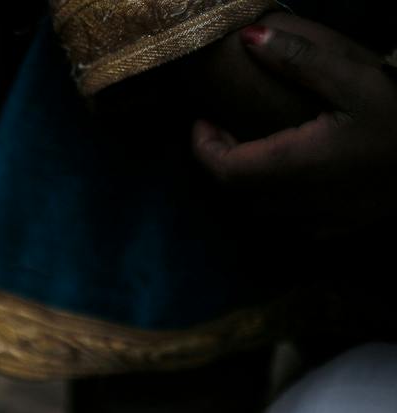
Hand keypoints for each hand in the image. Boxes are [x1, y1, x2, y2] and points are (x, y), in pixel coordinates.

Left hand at [192, 15, 396, 237]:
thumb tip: (250, 38)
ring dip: (248, 183)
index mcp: (294, 165)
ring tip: (253, 148)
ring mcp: (319, 220)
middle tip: (223, 129)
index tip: (203, 120)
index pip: (223, 170)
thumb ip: (300, 60)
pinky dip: (278, 200)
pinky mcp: (340, 228)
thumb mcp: (355, 79)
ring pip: (261, 211)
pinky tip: (292, 176)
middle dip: (222, 162)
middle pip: (237, 193)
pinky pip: (291, 222)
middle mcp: (298, 201)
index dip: (203, 147)